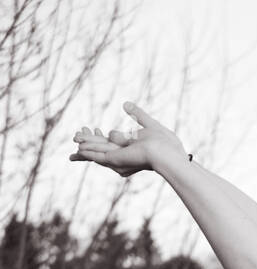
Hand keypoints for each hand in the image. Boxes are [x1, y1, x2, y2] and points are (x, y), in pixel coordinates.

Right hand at [69, 101, 185, 177]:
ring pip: (97, 151)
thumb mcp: (148, 124)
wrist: (167, 154)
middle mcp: (124, 156)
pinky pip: (98, 156)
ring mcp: (120, 159)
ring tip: (74, 138)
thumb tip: (125, 104)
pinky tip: (79, 149)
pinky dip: (88, 153)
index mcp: (132, 149)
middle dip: (89, 141)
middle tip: (75, 134)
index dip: (100, 136)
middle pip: (102, 147)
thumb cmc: (165, 143)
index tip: (93, 127)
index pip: (112, 142)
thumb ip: (137, 114)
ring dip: (85, 145)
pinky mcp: (116, 160)